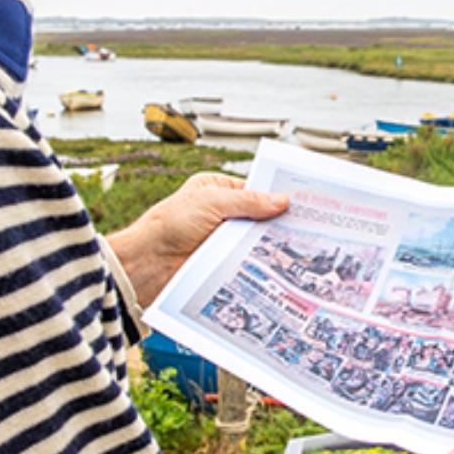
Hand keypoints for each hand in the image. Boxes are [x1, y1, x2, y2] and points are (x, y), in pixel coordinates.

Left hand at [107, 172, 287, 301]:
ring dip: (269, 243)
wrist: (147, 264)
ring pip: (253, 239)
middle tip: (306, 224)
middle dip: (276, 221)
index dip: (275, 194)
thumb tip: (281, 200)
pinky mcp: (221, 262)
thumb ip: (248, 201)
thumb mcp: (212, 202)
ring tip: (298, 245)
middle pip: (257, 216)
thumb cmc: (168, 225)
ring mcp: (221, 239)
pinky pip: (246, 260)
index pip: (253, 189)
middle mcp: (220, 214)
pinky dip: (259, 262)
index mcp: (216, 190)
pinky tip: (277, 264)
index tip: (301, 200)